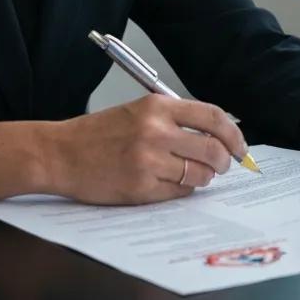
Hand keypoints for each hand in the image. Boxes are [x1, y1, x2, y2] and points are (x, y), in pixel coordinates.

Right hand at [46, 94, 247, 203]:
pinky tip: (172, 184)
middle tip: (222, 166)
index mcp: (157, 107)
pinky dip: (183, 191)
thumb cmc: (99, 133)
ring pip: (199, 174)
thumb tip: (216, 136)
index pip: (213, 117)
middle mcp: (156, 131)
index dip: (233, 134)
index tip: (240, 146)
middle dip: (224, 161)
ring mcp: (149, 161)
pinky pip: (179, 193)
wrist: (60, 153)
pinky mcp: (141, 188)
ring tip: (194, 175)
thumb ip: (175, 120)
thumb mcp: (138, 112)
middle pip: (212, 149)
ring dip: (203, 177)